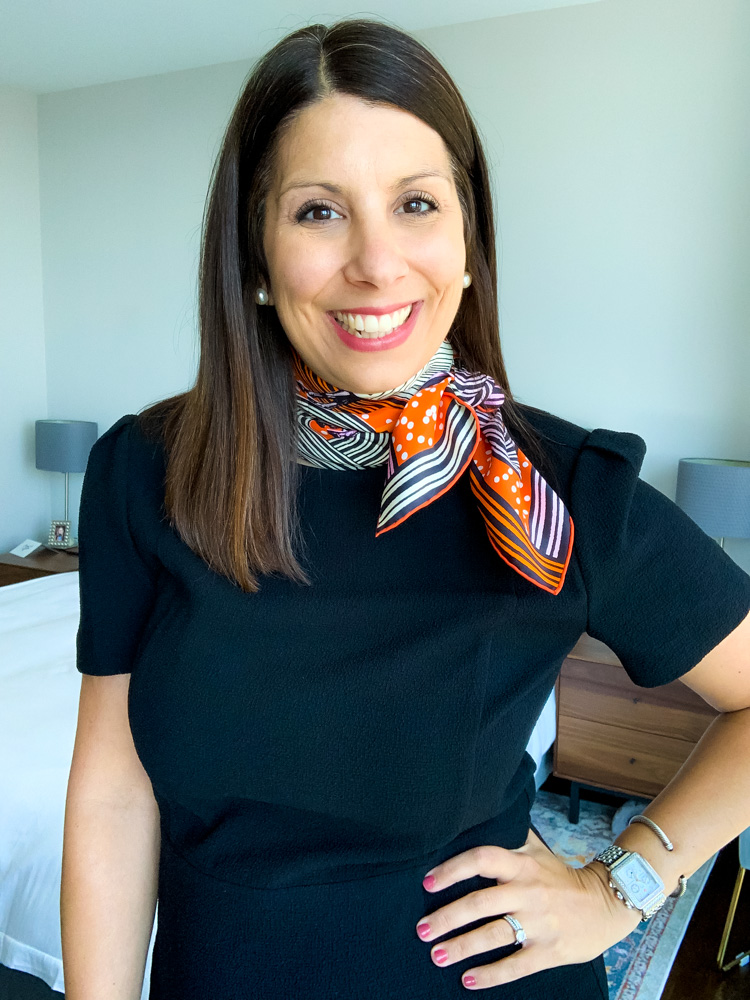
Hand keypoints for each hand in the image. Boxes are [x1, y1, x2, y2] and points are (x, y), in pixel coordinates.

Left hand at [415, 827, 641, 989]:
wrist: (606, 903)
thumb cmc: (561, 876)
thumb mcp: (537, 850)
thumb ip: (508, 837)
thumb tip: (476, 817)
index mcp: (522, 865)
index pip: (482, 859)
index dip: (453, 869)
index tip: (428, 882)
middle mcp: (528, 892)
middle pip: (480, 903)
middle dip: (446, 918)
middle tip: (422, 929)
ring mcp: (539, 923)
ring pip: (493, 935)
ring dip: (461, 947)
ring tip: (436, 955)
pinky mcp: (549, 951)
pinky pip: (515, 965)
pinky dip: (490, 975)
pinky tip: (468, 979)